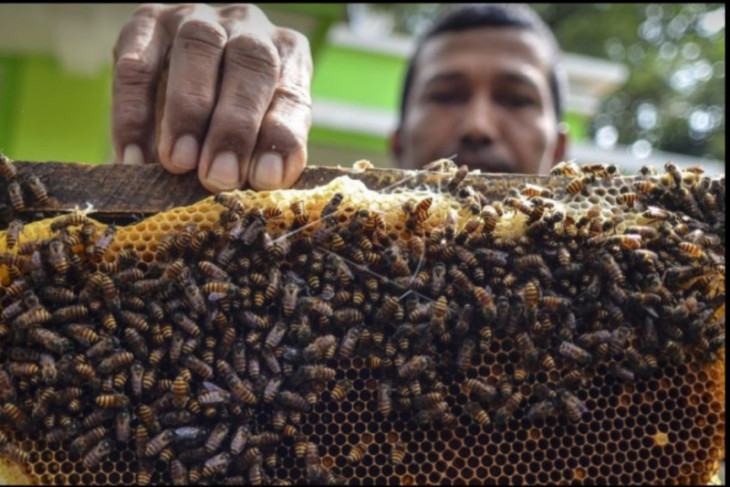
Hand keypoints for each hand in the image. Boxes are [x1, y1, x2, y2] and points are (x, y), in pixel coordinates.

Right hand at [112, 3, 312, 191]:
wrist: (187, 88)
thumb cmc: (237, 123)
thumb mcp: (261, 136)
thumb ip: (268, 153)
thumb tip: (266, 180)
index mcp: (288, 53)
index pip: (291, 92)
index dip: (279, 137)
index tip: (265, 178)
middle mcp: (248, 26)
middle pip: (250, 61)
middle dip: (233, 125)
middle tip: (218, 176)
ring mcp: (197, 18)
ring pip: (197, 48)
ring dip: (186, 112)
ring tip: (178, 163)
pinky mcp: (147, 22)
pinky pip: (136, 65)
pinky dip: (132, 115)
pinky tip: (133, 158)